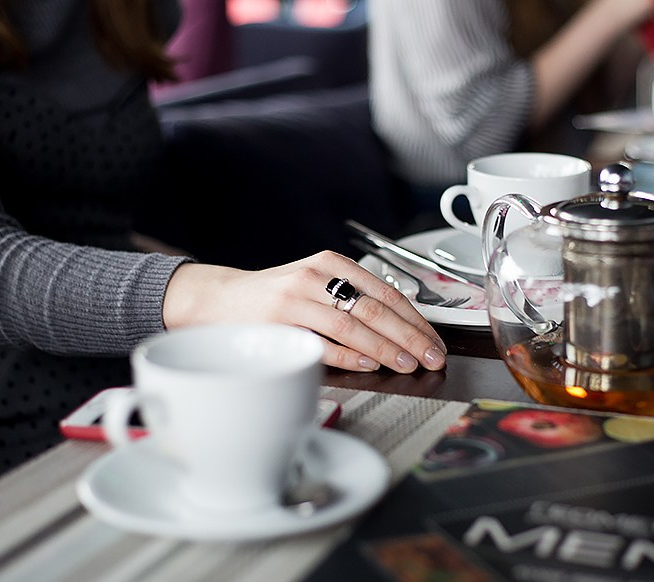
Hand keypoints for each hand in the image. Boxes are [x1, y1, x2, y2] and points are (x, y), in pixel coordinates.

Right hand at [162, 251, 447, 372]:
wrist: (219, 300)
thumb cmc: (275, 297)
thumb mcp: (316, 284)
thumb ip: (352, 298)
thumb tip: (402, 329)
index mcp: (330, 262)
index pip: (386, 291)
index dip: (415, 319)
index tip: (435, 341)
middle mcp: (315, 275)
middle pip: (375, 308)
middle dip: (410, 336)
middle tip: (433, 357)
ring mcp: (296, 299)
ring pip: (352, 325)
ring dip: (386, 349)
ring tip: (408, 364)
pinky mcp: (279, 324)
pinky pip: (323, 343)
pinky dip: (350, 357)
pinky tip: (370, 366)